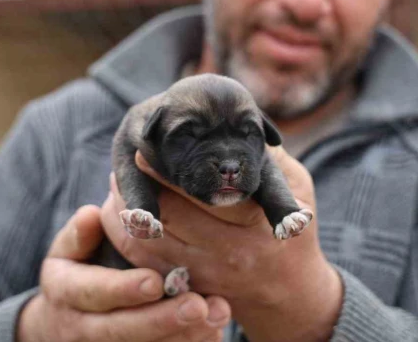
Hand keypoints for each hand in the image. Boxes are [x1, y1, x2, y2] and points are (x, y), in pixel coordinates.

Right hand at [17, 204, 231, 341]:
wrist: (66, 319)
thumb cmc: (78, 269)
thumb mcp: (69, 248)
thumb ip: (82, 233)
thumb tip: (91, 215)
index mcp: (65, 291)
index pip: (92, 292)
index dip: (123, 289)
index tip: (155, 281)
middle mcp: (80, 326)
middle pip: (121, 329)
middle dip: (161, 320)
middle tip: (198, 306)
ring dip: (183, 336)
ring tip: (217, 315)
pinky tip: (213, 330)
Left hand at [101, 147, 342, 341]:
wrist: (288, 292)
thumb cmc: (293, 230)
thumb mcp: (297, 187)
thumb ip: (268, 158)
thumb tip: (237, 126)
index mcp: (255, 222)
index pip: (202, 192)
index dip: (166, 170)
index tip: (142, 148)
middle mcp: (230, 252)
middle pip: (172, 214)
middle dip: (145, 183)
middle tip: (130, 156)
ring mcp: (207, 274)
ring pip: (152, 240)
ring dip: (129, 208)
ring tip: (120, 180)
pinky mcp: (190, 287)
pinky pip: (146, 262)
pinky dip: (127, 236)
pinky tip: (123, 211)